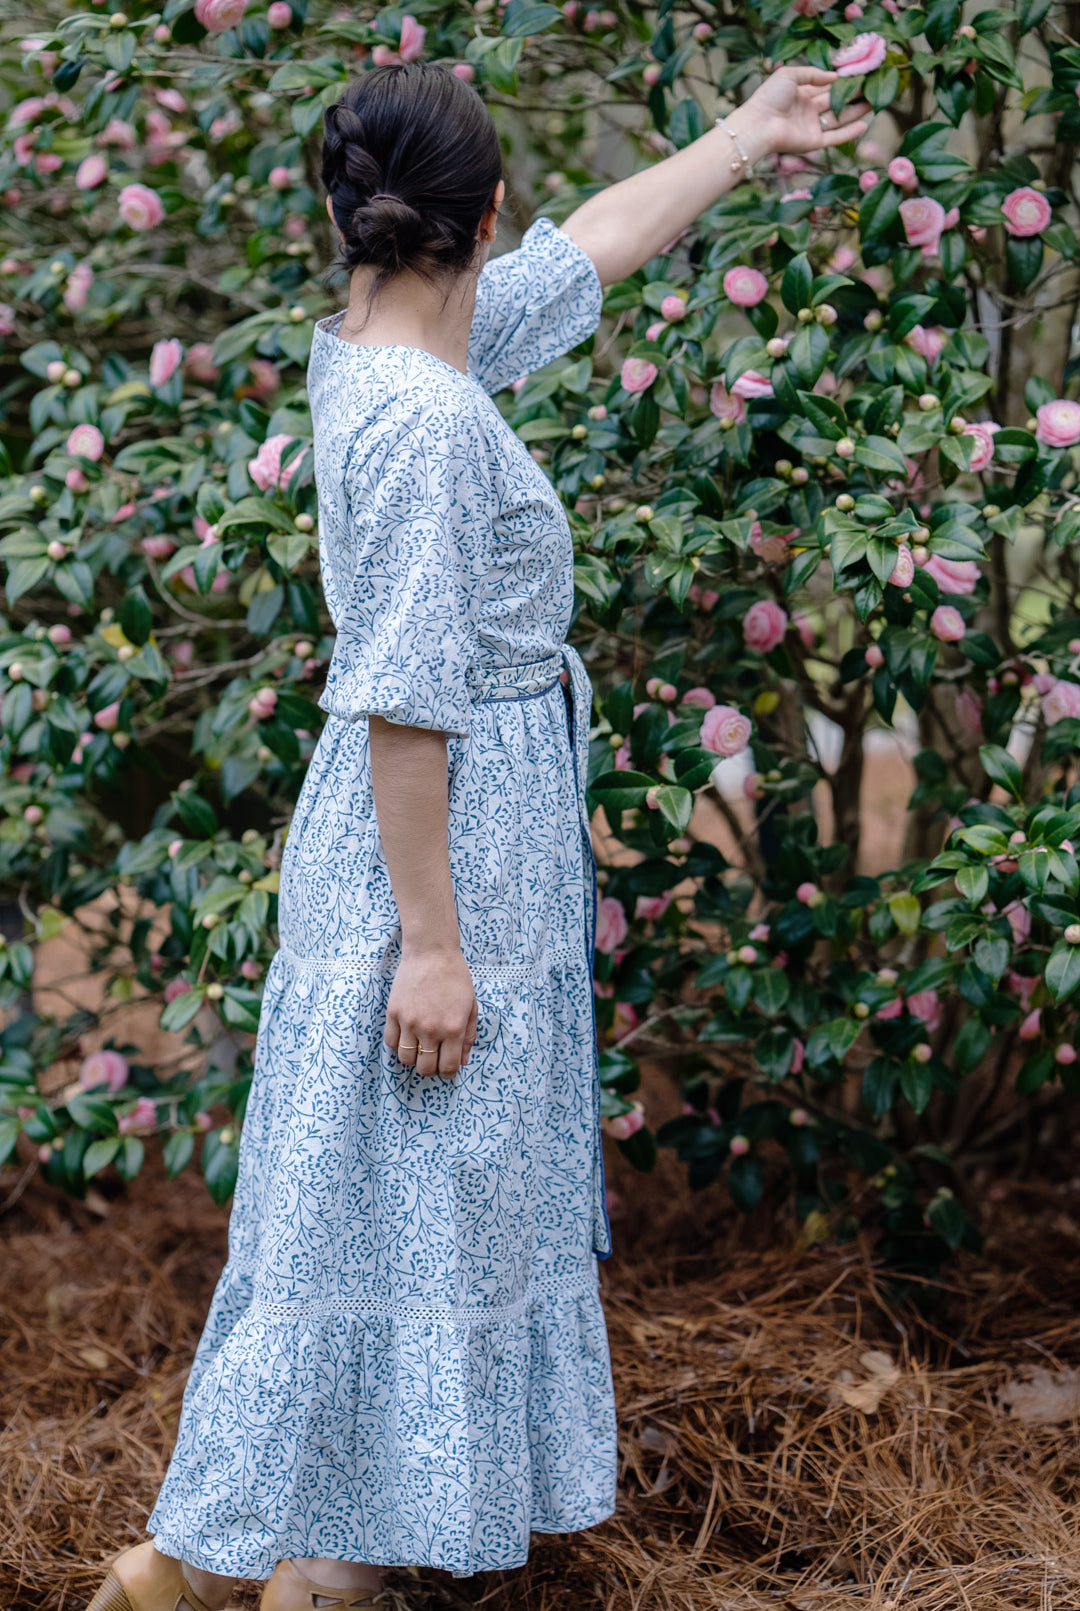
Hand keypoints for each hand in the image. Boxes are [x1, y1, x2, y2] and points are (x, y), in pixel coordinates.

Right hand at [385, 945, 477, 1077]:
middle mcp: (430, 1029)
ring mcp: (409, 1022)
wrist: (431, 953)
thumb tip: (463, 1061)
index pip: (447, 1067)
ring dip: (413, 1059)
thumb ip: (468, 1036)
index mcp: (453, 1029)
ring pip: (405, 1059)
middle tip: (432, 1058)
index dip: (447, 1073)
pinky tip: (406, 1037)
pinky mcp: (393, 1013)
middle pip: (424, 1068)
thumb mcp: (471, 1006)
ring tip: (419, 1048)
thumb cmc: (455, 977)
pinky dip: (398, 1045)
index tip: (446, 1067)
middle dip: (430, 1069)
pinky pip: (391, 1042)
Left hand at [736, 66, 869, 158]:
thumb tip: (835, 77)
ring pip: (839, 119)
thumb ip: (812, 74)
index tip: (860, 74)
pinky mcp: (813, 142)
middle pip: (836, 102)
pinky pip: (835, 137)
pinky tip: (865, 124)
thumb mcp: (790, 75)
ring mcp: (811, 127)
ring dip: (856, 112)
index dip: (842, 82)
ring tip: (874, 102)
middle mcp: (808, 111)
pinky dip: (849, 132)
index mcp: (802, 94)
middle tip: (872, 87)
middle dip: (853, 95)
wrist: (759, 124)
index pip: (826, 87)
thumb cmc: (769, 97)